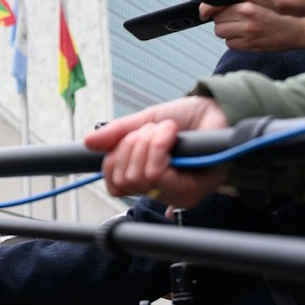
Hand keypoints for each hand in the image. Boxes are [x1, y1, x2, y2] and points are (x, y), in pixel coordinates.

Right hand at [84, 95, 230, 208]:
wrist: (216, 109)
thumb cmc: (187, 119)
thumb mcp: (145, 122)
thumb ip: (118, 134)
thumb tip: (88, 143)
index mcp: (147, 178)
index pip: (113, 183)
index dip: (114, 159)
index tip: (129, 137)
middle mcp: (160, 191)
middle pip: (123, 179)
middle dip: (132, 145)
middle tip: (152, 131)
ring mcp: (175, 195)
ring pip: (139, 176)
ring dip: (147, 142)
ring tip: (165, 131)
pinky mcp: (189, 191)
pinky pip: (155, 172)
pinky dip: (158, 145)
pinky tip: (171, 134)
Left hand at [206, 1, 304, 53]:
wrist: (300, 30)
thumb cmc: (283, 11)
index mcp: (247, 7)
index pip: (217, 9)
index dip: (209, 10)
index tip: (205, 12)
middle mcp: (246, 22)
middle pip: (217, 22)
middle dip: (221, 19)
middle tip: (232, 17)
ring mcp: (248, 36)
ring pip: (222, 34)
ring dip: (226, 30)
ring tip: (238, 25)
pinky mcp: (251, 47)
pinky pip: (230, 45)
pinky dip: (233, 40)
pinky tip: (244, 35)